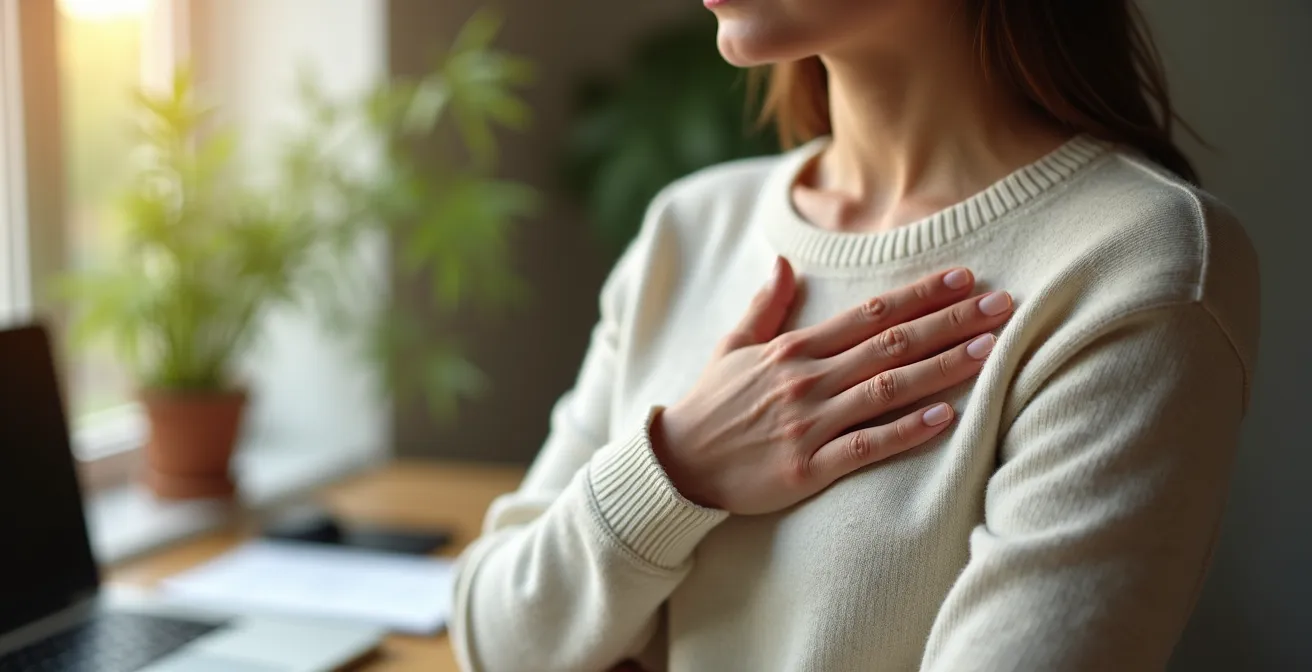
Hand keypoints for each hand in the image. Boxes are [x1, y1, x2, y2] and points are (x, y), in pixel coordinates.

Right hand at [651, 257, 1011, 514]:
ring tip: (989, 351)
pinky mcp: (806, 468)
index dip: (921, 294)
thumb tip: (787, 263)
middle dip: (950, 322)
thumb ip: (765, 306)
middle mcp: (806, 380)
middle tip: (1004, 306)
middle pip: (891, 344)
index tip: (966, 278)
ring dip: (941, 368)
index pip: (870, 313)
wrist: (677, 465)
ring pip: (886, 390)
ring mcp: (808, 424)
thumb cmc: (710, 405)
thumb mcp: (731, 347)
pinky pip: (865, 447)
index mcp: (793, 349)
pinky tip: (944, 417)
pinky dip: (905, 431)